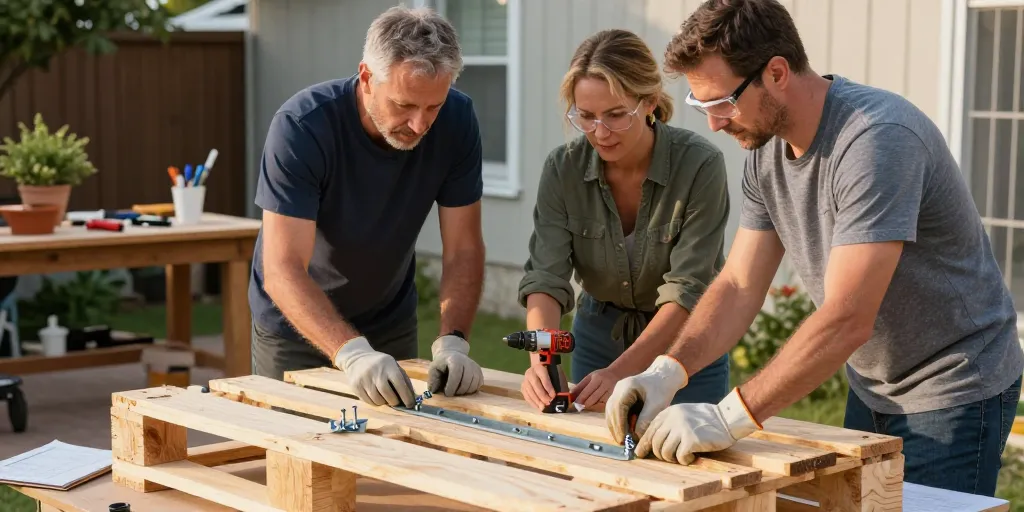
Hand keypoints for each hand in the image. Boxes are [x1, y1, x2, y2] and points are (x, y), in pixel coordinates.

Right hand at [333, 336, 415, 407]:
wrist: (356, 358)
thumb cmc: (380, 364)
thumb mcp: (393, 366)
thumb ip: (403, 380)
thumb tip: (411, 398)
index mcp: (388, 365)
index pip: (399, 383)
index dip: (406, 396)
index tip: (410, 405)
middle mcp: (376, 372)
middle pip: (388, 394)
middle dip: (394, 401)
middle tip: (396, 402)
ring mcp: (364, 379)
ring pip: (378, 400)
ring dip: (384, 403)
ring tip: (385, 398)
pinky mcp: (355, 386)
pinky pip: (368, 401)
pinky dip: (375, 403)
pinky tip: (376, 397)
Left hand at [428, 335, 483, 395]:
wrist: (452, 354)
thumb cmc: (442, 364)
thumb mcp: (433, 369)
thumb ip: (432, 380)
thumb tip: (433, 391)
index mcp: (454, 360)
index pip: (456, 374)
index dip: (452, 386)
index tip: (447, 393)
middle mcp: (466, 362)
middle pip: (466, 380)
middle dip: (459, 391)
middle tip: (452, 393)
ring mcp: (474, 366)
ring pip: (474, 384)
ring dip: (466, 392)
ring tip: (457, 391)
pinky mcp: (479, 371)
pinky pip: (479, 384)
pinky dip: (472, 390)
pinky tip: (464, 389)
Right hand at [521, 363, 557, 410]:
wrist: (543, 371)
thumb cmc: (552, 375)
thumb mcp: (558, 377)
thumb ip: (558, 385)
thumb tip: (560, 397)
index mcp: (540, 367)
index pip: (543, 377)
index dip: (548, 387)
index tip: (553, 396)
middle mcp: (530, 373)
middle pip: (535, 385)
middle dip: (542, 395)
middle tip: (548, 403)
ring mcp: (525, 380)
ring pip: (530, 392)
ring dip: (537, 401)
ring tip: (544, 407)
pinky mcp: (523, 388)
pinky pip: (527, 397)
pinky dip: (533, 403)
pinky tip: (538, 407)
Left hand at [570, 367, 622, 409]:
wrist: (614, 374)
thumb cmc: (599, 376)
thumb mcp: (589, 377)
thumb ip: (580, 386)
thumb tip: (571, 394)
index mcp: (598, 378)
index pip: (588, 390)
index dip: (581, 398)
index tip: (575, 403)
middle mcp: (605, 385)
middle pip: (594, 397)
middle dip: (585, 403)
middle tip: (579, 407)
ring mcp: (610, 391)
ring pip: (599, 402)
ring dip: (591, 405)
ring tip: (585, 406)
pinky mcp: (612, 397)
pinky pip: (603, 404)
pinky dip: (597, 406)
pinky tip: (593, 405)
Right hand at [605, 355, 688, 443]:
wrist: (664, 376)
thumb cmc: (662, 387)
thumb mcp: (657, 404)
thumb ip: (646, 419)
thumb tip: (636, 437)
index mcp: (626, 386)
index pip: (617, 407)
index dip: (619, 425)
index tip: (623, 439)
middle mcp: (618, 389)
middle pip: (611, 411)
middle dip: (616, 428)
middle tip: (623, 443)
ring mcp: (618, 393)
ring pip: (611, 413)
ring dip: (616, 427)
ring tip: (624, 440)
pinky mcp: (621, 398)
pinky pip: (616, 412)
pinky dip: (620, 423)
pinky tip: (626, 432)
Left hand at [635, 388, 761, 463]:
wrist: (728, 419)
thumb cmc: (707, 420)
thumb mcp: (684, 415)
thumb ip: (669, 424)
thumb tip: (652, 443)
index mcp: (669, 412)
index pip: (649, 430)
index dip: (644, 444)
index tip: (640, 453)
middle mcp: (672, 419)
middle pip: (655, 443)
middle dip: (659, 454)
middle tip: (670, 457)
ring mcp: (681, 429)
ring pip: (664, 452)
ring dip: (672, 458)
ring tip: (682, 456)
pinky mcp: (691, 440)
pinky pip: (679, 457)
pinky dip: (685, 460)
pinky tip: (693, 456)